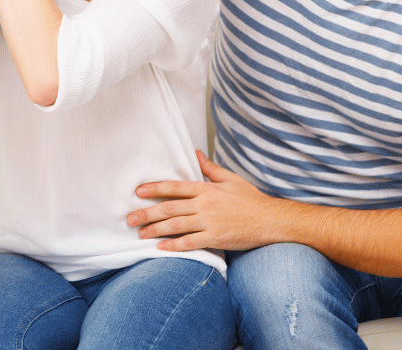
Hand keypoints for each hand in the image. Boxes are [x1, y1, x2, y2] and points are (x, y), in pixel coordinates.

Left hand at [126, 150, 271, 251]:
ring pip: (176, 225)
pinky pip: (190, 243)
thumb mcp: (230, 179)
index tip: (138, 192)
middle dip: (147, 213)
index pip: (175, 187)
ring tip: (141, 233)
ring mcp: (210, 222)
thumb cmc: (251, 199)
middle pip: (169, 208)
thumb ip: (210, 168)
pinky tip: (161, 248)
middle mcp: (205, 204)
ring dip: (155, 230)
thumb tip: (196, 153)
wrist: (270, 220)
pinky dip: (174, 246)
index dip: (154, 188)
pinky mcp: (216, 238)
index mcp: (207, 189)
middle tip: (130, 218)